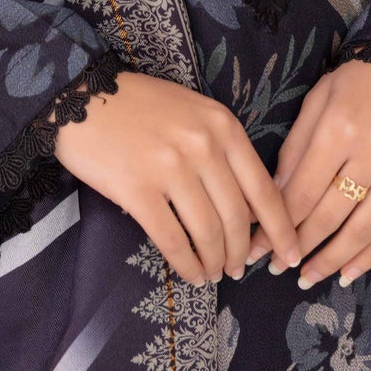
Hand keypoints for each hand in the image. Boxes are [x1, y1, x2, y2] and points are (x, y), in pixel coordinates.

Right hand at [51, 67, 302, 286]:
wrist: (81, 96)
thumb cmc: (140, 105)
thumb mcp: (194, 113)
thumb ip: (224, 149)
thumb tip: (250, 207)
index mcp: (222, 125)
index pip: (264, 188)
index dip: (281, 229)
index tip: (290, 254)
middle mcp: (202, 145)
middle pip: (237, 218)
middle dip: (243, 253)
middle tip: (240, 270)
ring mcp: (170, 168)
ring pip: (208, 233)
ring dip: (216, 262)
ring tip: (215, 273)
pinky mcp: (138, 191)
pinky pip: (173, 241)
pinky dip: (187, 265)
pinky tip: (191, 273)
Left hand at [244, 59, 370, 286]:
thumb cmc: (362, 78)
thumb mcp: (320, 99)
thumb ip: (297, 146)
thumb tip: (274, 194)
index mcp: (339, 129)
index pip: (301, 191)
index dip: (277, 224)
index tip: (258, 248)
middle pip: (329, 215)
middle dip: (298, 247)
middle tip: (276, 268)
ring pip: (362, 231)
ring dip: (331, 261)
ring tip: (306, 277)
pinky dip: (370, 257)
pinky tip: (348, 273)